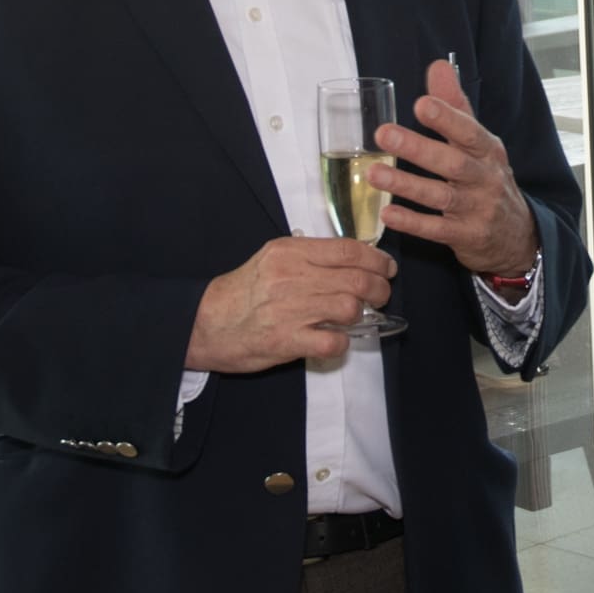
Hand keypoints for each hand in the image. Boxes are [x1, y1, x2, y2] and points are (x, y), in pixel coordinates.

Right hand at [187, 235, 395, 371]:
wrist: (206, 322)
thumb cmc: (244, 290)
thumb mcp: (274, 258)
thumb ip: (310, 256)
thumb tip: (354, 259)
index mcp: (291, 251)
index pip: (348, 250)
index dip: (376, 259)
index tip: (387, 267)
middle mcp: (292, 276)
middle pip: (356, 279)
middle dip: (380, 288)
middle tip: (382, 294)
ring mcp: (290, 309)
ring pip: (349, 307)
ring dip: (361, 314)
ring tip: (358, 316)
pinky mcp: (286, 340)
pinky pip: (332, 341)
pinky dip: (342, 342)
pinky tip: (335, 338)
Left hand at [375, 59, 539, 277]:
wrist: (517, 234)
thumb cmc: (488, 178)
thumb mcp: (479, 142)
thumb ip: (456, 106)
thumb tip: (438, 65)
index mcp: (488, 150)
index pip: (468, 131)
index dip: (446, 118)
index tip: (421, 104)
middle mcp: (485, 178)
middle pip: (452, 162)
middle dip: (418, 148)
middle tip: (383, 134)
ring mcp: (477, 209)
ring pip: (440, 196)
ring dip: (406, 184)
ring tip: (373, 174)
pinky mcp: (466, 236)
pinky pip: (436, 230)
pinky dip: (412, 222)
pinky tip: (387, 213)